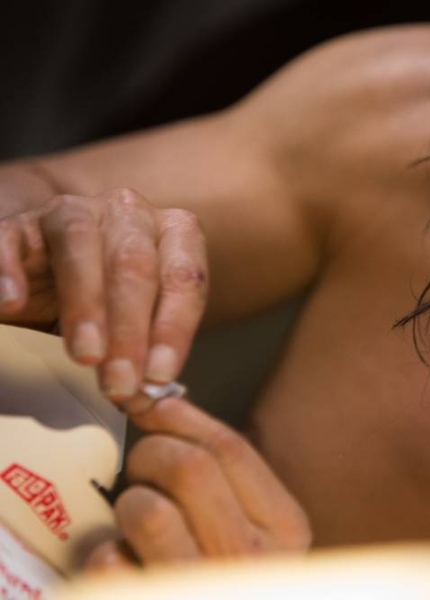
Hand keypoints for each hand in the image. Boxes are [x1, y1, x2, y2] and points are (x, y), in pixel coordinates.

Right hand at [0, 188, 206, 398]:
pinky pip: (10, 237)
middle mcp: (129, 214)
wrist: (40, 292)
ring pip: (81, 243)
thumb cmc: (104, 315)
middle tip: (120, 382)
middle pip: (135, 263)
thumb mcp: (132, 336)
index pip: (185, 277)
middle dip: (130, 329)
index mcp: (171, 235)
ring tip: (85, 353)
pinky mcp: (18, 225)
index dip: (174, 328)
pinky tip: (12, 303)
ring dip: (85, 303)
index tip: (159, 376)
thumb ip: (145, 364)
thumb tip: (153, 401)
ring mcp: (72, 212)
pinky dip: (8, 269)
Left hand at [85, 396, 310, 569]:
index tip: (154, 407)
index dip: (183, 418)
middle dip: (151, 456)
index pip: (231, 449)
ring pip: (145, 507)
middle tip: (144, 469)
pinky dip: (105, 559)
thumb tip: (166, 403)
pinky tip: (127, 570)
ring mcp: (203, 585)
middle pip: (187, 467)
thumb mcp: (257, 531)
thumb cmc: (237, 579)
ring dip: (128, 507)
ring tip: (138, 525)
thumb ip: (227, 473)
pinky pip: (107, 562)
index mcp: (287, 530)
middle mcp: (253, 559)